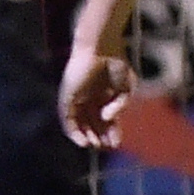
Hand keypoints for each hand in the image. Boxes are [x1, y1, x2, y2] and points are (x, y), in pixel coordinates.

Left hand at [58, 34, 134, 149]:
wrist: (102, 47)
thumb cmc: (116, 63)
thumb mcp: (126, 89)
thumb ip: (120, 106)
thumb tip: (106, 118)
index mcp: (103, 95)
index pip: (105, 120)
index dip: (111, 133)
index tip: (117, 144)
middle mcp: (89, 98)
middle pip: (93, 124)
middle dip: (100, 137)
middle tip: (108, 147)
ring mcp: (76, 98)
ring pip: (79, 124)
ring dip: (87, 137)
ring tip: (97, 146)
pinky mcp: (67, 98)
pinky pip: (68, 120)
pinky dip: (74, 133)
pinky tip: (84, 142)